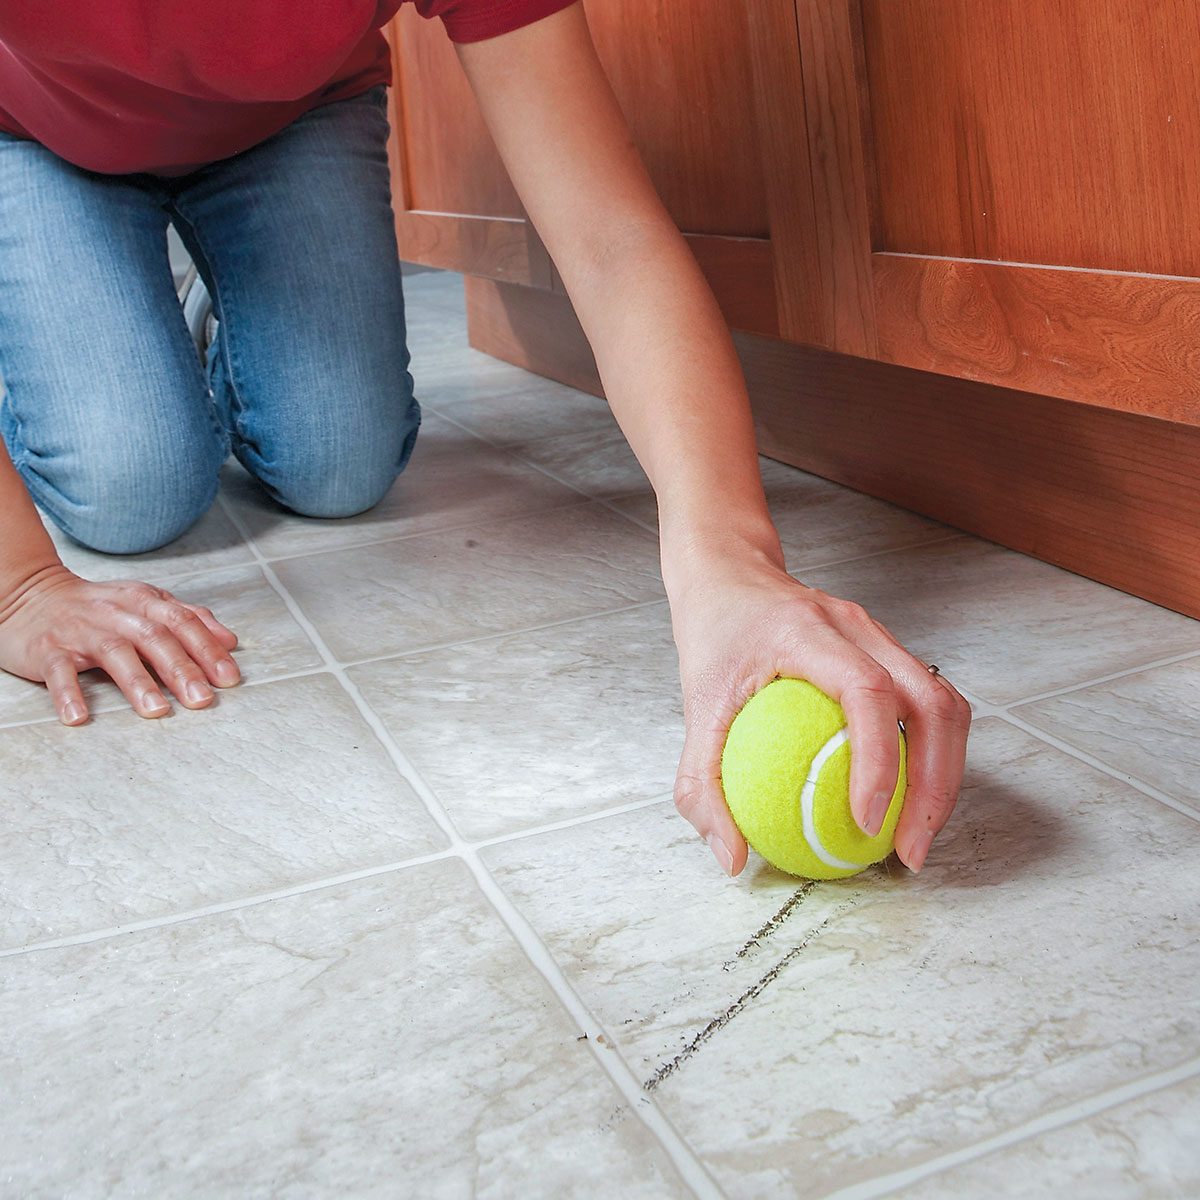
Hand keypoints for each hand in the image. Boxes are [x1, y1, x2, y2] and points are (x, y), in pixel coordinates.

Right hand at [0, 564, 240, 724]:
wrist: (30, 595)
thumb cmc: (99, 607)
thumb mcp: (147, 602)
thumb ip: (189, 618)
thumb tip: (231, 641)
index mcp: (144, 601)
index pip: (183, 622)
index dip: (208, 649)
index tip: (229, 678)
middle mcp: (116, 613)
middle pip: (154, 638)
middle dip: (181, 669)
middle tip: (201, 699)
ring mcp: (82, 631)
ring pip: (114, 653)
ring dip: (137, 682)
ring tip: (157, 711)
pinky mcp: (49, 650)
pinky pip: (59, 672)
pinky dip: (68, 694)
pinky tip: (80, 716)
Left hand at [667, 548, 970, 876]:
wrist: (730, 577)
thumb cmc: (714, 636)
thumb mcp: (693, 708)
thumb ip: (701, 783)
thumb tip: (731, 858)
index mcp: (806, 630)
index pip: (866, 689)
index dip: (879, 758)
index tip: (867, 822)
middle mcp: (856, 627)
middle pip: (932, 702)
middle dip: (934, 786)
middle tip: (909, 851)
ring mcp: (881, 636)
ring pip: (945, 706)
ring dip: (943, 776)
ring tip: (915, 837)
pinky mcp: (891, 652)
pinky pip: (929, 707)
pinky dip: (931, 758)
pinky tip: (906, 803)